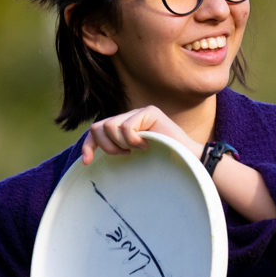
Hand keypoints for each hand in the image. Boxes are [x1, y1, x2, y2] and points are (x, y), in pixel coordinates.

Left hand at [81, 106, 198, 163]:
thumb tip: (88, 158)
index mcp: (123, 128)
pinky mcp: (149, 112)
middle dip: (106, 145)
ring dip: (121, 143)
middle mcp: (129, 117)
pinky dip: (133, 140)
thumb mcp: (132, 160)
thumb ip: (115, 152)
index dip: (88, 146)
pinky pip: (126, 127)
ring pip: (110, 126)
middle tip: (124, 155)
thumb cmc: (162, 164)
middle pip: (98, 127)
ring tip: (137, 150)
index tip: (87, 162)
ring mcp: (139, 113)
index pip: (96, 131)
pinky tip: (146, 145)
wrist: (188, 161)